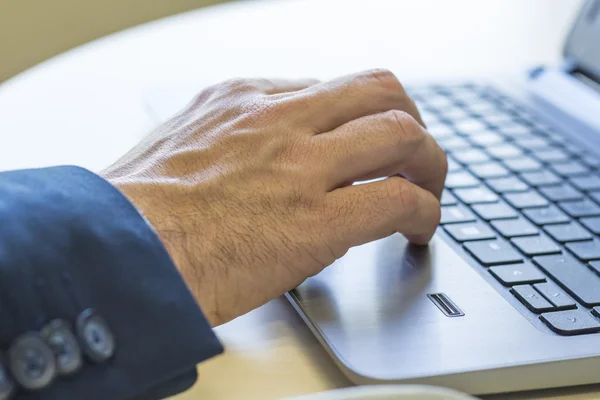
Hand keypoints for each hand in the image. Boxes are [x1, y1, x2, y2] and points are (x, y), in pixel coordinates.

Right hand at [101, 69, 446, 325]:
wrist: (115, 251)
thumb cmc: (134, 210)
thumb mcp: (177, 145)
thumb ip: (226, 143)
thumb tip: (255, 165)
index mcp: (242, 99)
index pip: (327, 90)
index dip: (355, 120)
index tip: (362, 145)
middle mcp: (279, 119)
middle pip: (379, 90)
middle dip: (409, 120)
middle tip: (413, 155)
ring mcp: (302, 164)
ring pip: (402, 134)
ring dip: (428, 164)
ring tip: (428, 191)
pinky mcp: (318, 219)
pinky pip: (398, 200)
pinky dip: (423, 213)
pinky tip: (419, 231)